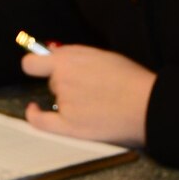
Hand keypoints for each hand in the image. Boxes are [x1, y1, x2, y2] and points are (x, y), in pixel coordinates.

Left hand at [18, 43, 153, 146]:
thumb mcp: (100, 54)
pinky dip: (35, 115)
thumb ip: (72, 53)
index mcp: (66, 62)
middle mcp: (61, 83)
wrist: (146, 105)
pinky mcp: (70, 127)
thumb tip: (50, 52)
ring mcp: (64, 106)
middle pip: (53, 82)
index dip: (36, 65)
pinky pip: (42, 122)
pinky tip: (34, 110)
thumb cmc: (129, 78)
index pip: (32, 64)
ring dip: (69, 100)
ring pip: (58, 100)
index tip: (39, 67)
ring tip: (98, 101)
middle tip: (93, 87)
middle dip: (66, 82)